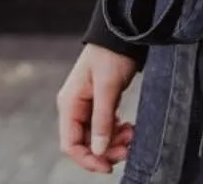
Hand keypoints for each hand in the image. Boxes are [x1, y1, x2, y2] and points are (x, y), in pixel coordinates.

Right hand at [57, 44, 139, 173]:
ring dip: (114, 142)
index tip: (108, 167)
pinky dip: (117, 132)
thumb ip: (102, 120)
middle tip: (129, 148)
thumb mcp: (108, 88)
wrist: (121, 34)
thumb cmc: (111, 55)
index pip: (70, 144)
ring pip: (96, 137)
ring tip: (133, 134)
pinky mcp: (99, 104)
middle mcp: (74, 107)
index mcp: (69, 103)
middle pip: (84, 143)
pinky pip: (104, 128)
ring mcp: (86, 106)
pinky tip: (129, 128)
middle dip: (106, 151)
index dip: (87, 160)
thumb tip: (99, 150)